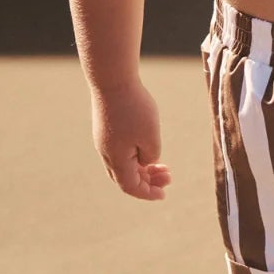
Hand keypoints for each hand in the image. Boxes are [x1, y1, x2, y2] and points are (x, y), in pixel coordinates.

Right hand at [91, 81, 171, 199]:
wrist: (112, 79)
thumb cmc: (134, 107)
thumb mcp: (151, 136)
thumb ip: (151, 154)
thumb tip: (146, 160)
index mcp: (116, 159)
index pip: (130, 186)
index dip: (147, 193)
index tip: (164, 194)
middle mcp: (106, 153)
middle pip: (126, 178)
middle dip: (148, 181)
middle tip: (169, 177)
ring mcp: (104, 140)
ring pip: (123, 164)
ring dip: (143, 168)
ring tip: (163, 166)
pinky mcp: (105, 128)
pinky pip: (120, 151)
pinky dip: (135, 155)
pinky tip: (149, 147)